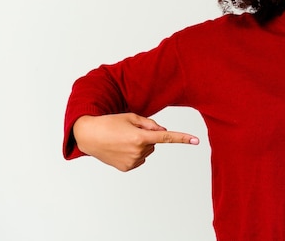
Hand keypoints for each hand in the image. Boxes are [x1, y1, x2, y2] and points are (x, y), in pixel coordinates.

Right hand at [73, 113, 198, 171]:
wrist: (88, 136)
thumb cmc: (110, 123)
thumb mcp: (131, 117)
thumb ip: (150, 124)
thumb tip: (163, 131)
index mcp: (140, 137)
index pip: (166, 137)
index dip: (182, 138)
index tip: (196, 140)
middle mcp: (138, 151)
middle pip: (154, 142)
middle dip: (146, 136)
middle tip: (128, 132)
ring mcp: (132, 162)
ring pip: (148, 151)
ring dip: (140, 145)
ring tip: (122, 140)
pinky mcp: (127, 168)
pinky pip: (140, 159)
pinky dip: (135, 153)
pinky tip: (121, 148)